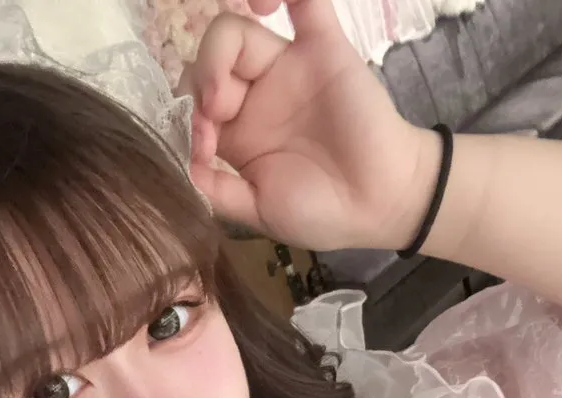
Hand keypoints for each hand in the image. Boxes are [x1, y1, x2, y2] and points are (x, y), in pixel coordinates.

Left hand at [179, 0, 435, 251]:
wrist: (379, 205)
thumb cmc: (322, 212)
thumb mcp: (258, 211)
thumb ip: (218, 191)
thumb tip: (182, 167)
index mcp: (239, 132)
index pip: (197, 101)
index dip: (190, 117)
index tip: (205, 149)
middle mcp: (257, 93)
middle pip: (210, 61)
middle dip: (201, 81)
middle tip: (214, 113)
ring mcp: (288, 67)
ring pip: (238, 30)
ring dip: (219, 49)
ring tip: (223, 91)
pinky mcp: (323, 47)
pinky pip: (304, 1)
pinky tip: (263, 2)